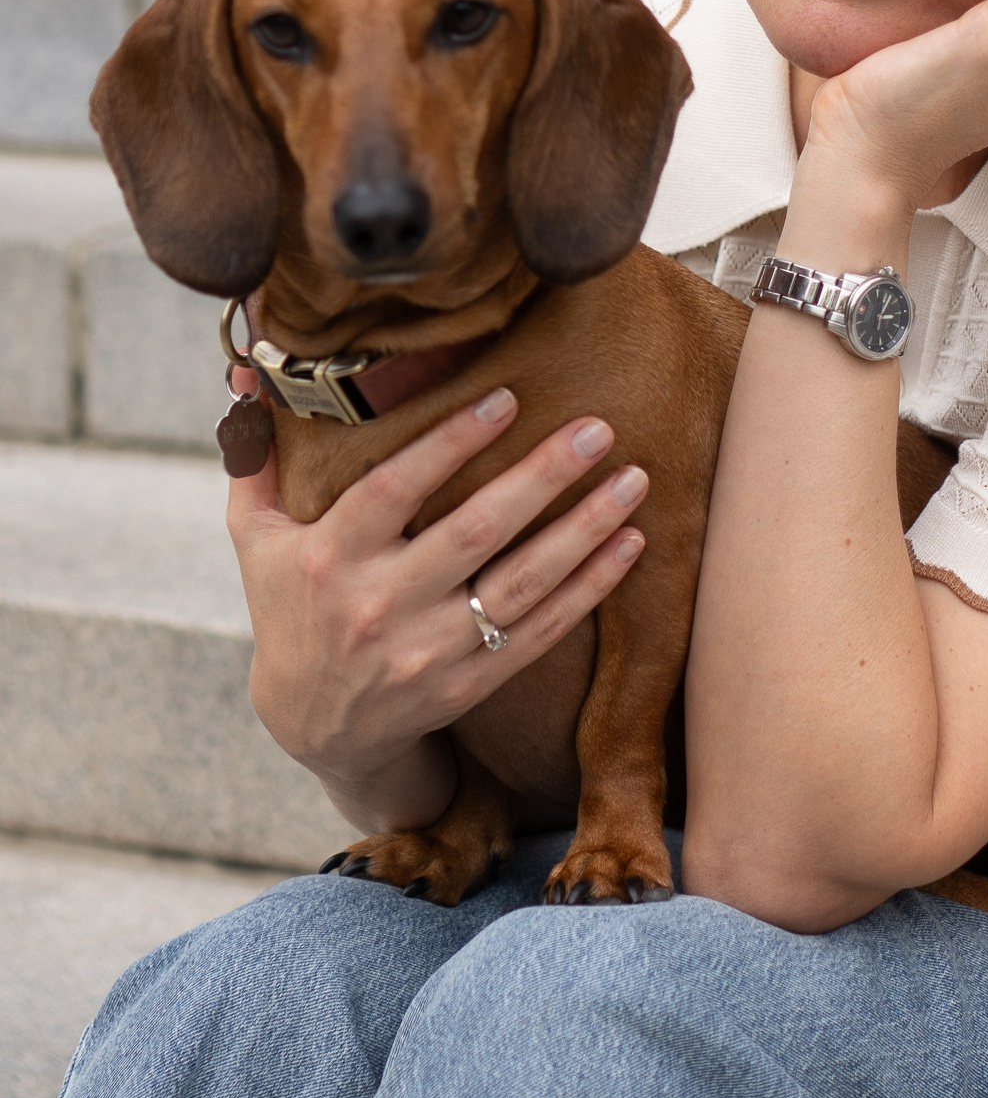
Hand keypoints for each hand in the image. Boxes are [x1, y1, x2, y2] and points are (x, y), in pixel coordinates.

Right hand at [225, 384, 646, 827]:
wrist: (315, 725)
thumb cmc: (291, 606)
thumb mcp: (256, 538)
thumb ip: (257, 456)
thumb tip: (245, 372)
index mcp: (330, 557)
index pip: (396, 489)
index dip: (450, 442)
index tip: (507, 397)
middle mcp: (381, 604)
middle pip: (476, 531)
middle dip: (543, 476)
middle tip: (598, 429)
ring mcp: (429, 650)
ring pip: (522, 583)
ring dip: (586, 529)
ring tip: (633, 480)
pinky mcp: (469, 682)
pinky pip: (542, 632)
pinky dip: (590, 588)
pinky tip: (629, 544)